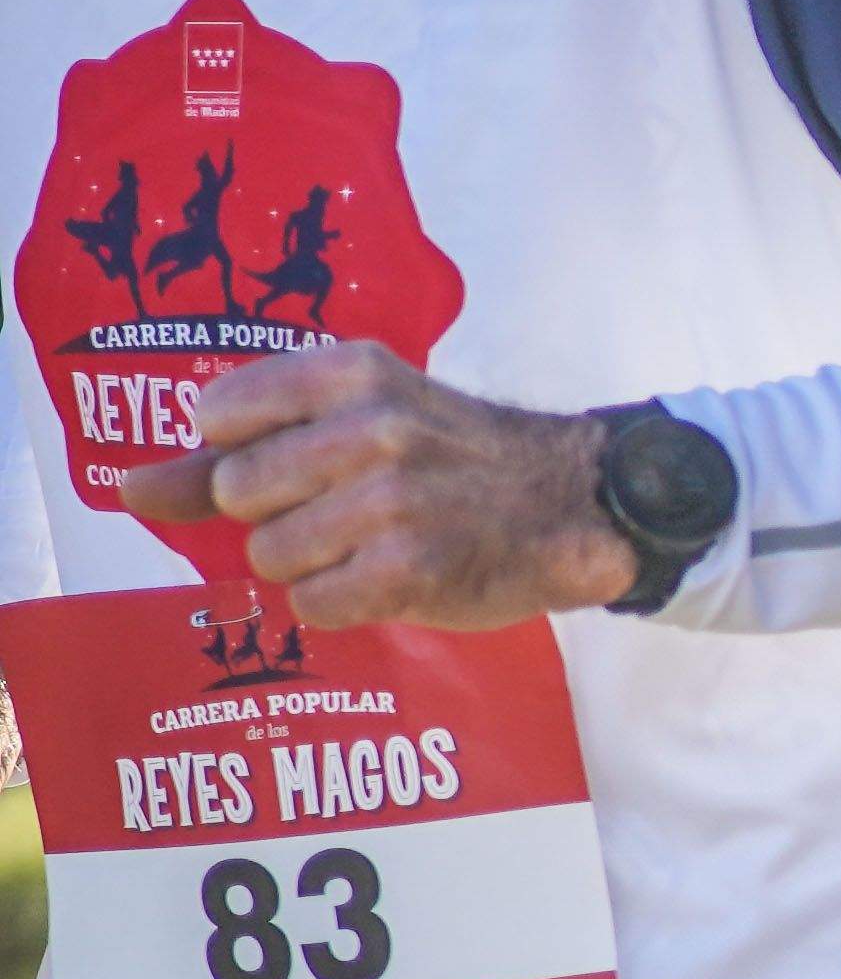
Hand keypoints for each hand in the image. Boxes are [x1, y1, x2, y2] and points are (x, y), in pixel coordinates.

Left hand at [127, 348, 628, 630]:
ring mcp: (392, 499)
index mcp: (352, 372)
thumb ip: (233, 456)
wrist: (573, 500)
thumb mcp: (355, 424)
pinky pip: (313, 605)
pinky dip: (344, 602)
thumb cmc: (449, 459)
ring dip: (311, 565)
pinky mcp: (410, 566)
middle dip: (277, 515)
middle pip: (238, 494)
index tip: (300, 458)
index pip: (219, 414)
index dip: (245, 451)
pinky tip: (391, 576)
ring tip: (373, 543)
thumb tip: (128, 488)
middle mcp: (372, 426)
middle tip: (344, 508)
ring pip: (269, 557)